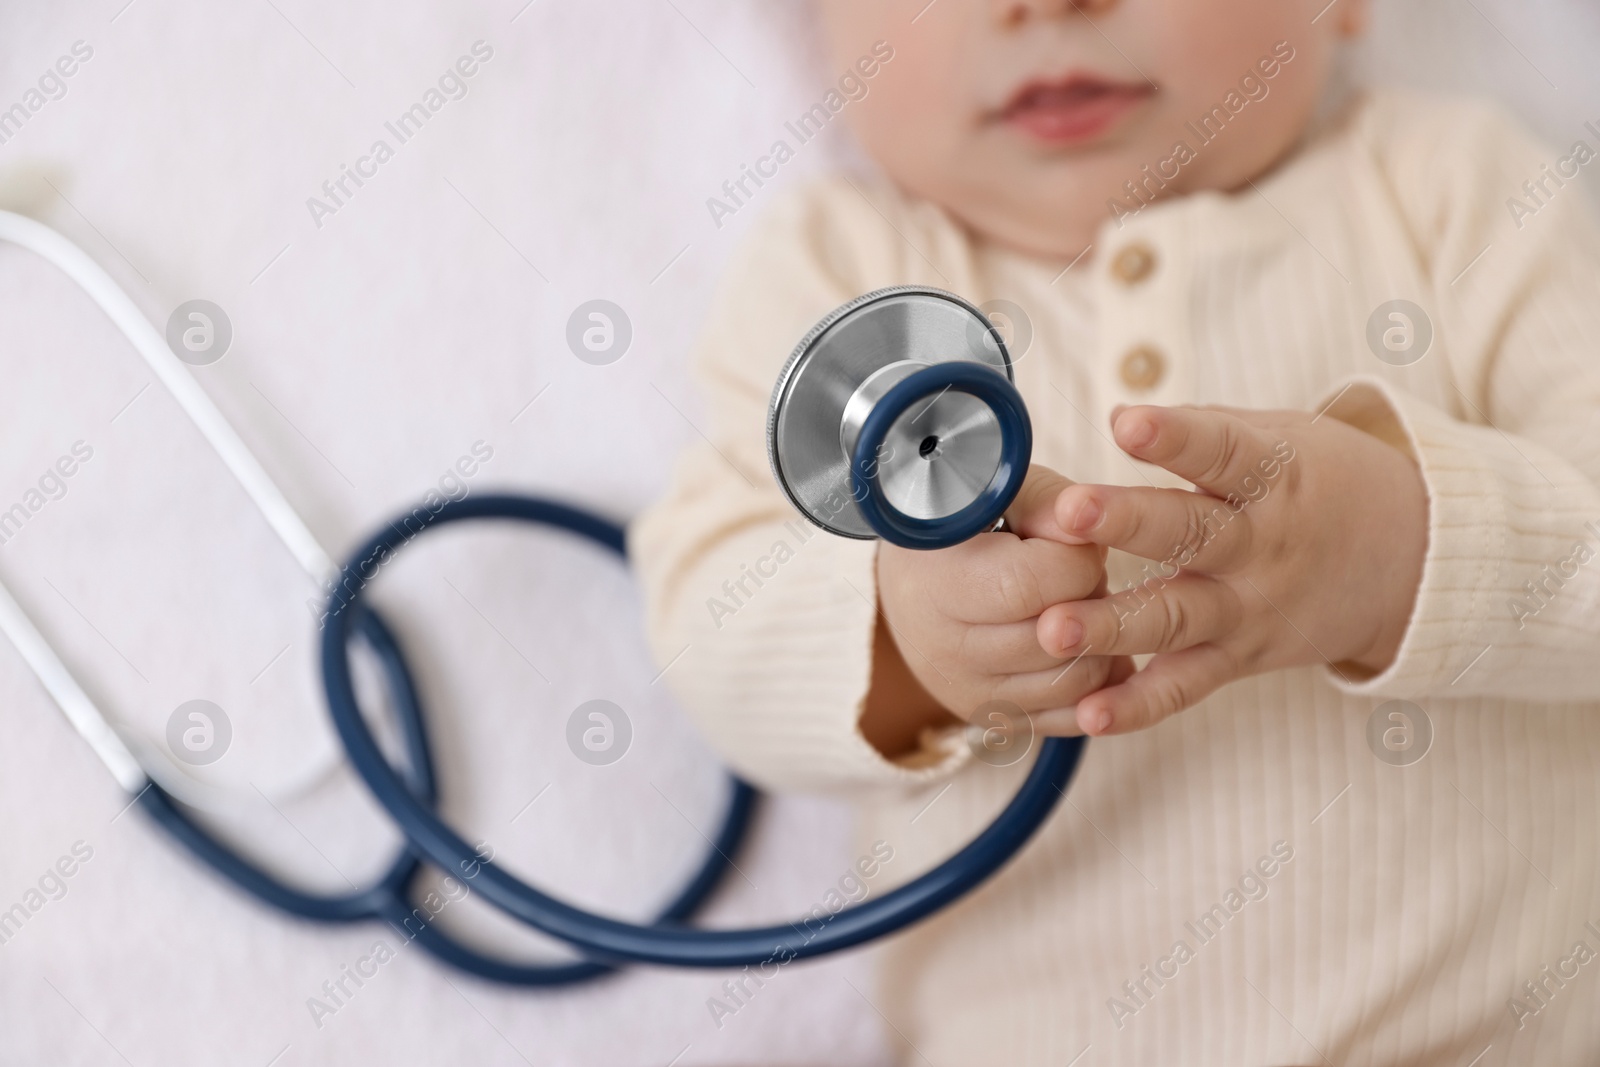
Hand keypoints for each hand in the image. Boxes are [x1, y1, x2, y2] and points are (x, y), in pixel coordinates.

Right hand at [868, 465, 1134, 745]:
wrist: (915, 585)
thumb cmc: (968, 530)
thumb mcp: (1002, 495)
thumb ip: (1048, 504)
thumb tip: (1091, 529)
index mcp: (938, 582)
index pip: (1035, 584)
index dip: (1077, 559)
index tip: (1072, 540)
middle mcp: (945, 648)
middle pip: (1060, 638)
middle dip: (1092, 600)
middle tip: (1076, 572)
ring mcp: (968, 692)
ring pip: (1076, 682)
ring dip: (1100, 643)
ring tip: (1077, 605)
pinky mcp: (994, 719)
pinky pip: (1073, 719)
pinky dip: (1098, 687)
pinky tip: (1090, 647)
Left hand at [1035, 404, 1427, 736]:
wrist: (1413, 561)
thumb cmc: (1322, 482)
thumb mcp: (1284, 437)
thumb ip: (1206, 430)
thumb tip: (1123, 416)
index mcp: (1273, 475)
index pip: (1221, 450)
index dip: (1175, 436)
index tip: (1126, 421)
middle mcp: (1261, 543)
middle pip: (1188, 533)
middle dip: (1126, 521)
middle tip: (1070, 510)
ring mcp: (1250, 606)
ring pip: (1175, 617)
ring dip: (1111, 625)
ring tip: (1053, 628)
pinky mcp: (1242, 657)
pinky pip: (1187, 686)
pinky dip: (1139, 705)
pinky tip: (1088, 714)